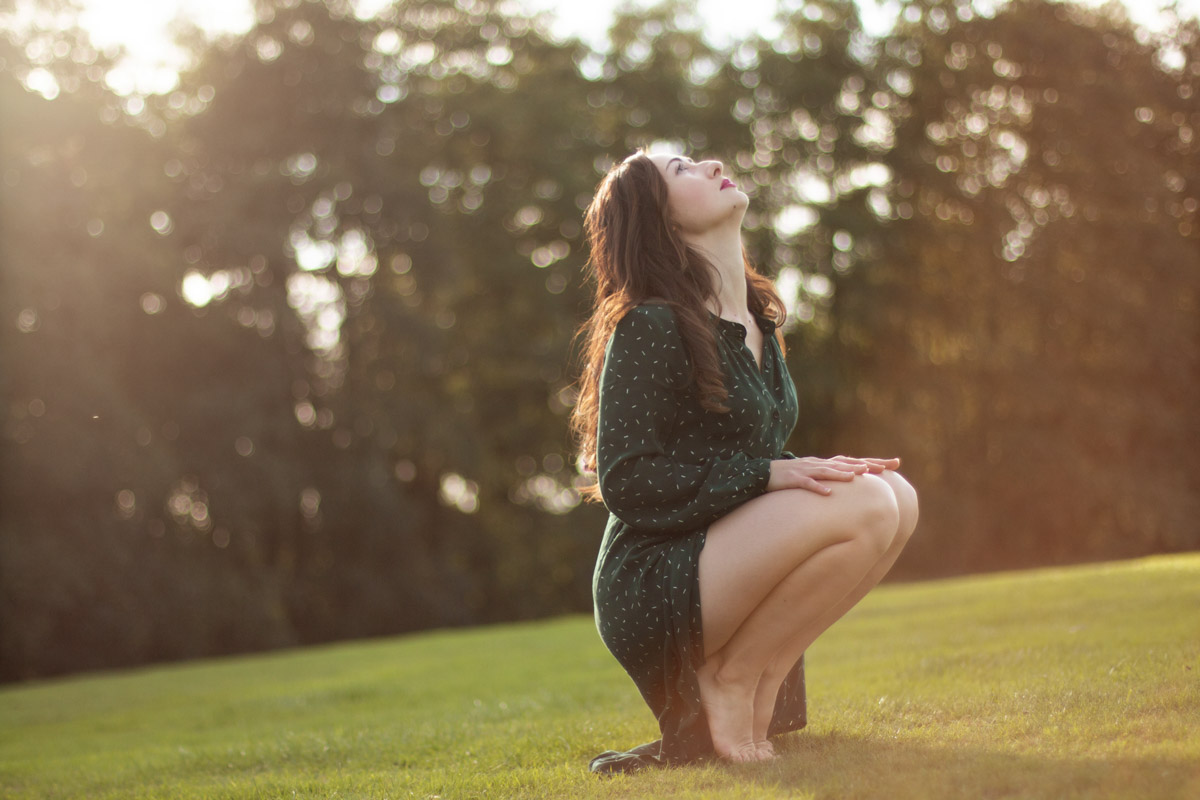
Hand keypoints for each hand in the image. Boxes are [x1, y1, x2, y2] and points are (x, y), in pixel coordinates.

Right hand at [766, 455, 900, 494]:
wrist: (761, 474)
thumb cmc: (788, 477)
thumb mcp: (812, 476)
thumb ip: (829, 477)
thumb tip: (850, 481)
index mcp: (825, 464)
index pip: (853, 461)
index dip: (874, 462)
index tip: (895, 464)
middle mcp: (819, 464)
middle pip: (847, 462)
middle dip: (867, 464)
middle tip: (888, 466)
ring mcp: (806, 470)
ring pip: (828, 471)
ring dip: (843, 473)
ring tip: (859, 475)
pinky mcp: (793, 479)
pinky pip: (807, 484)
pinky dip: (818, 488)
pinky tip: (828, 494)